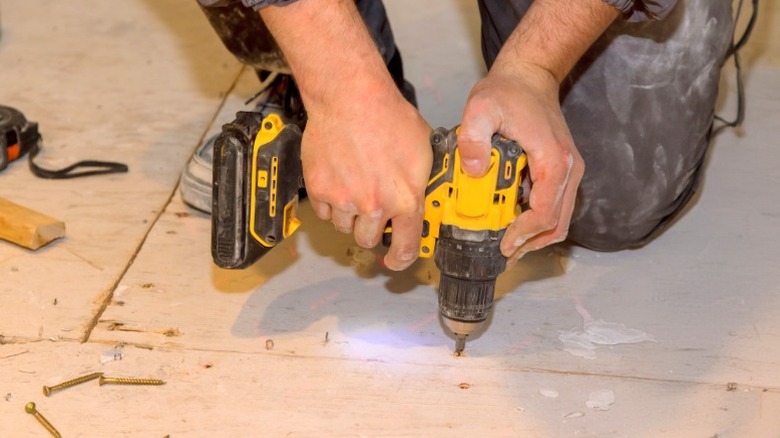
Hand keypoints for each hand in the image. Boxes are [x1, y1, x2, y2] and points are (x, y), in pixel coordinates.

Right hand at [301, 82, 431, 270]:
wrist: (351, 98)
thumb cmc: (387, 116)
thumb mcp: (424, 149)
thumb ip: (421, 180)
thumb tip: (424, 197)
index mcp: (405, 198)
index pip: (405, 246)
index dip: (400, 259)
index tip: (395, 261)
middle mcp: (374, 204)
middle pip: (368, 240)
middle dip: (371, 228)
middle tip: (371, 208)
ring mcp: (344, 199)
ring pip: (344, 225)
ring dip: (349, 214)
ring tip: (355, 185)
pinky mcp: (320, 190)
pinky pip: (324, 210)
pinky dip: (329, 201)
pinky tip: (339, 178)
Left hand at [458, 62, 583, 268]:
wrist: (529, 75)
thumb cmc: (509, 91)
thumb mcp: (480, 108)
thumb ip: (473, 138)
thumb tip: (474, 171)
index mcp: (553, 160)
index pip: (545, 214)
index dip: (524, 235)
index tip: (503, 245)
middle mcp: (568, 169)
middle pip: (557, 224)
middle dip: (530, 244)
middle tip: (503, 254)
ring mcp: (567, 171)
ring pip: (558, 218)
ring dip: (534, 235)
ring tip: (506, 243)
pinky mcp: (560, 171)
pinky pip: (553, 206)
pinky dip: (536, 220)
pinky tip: (511, 219)